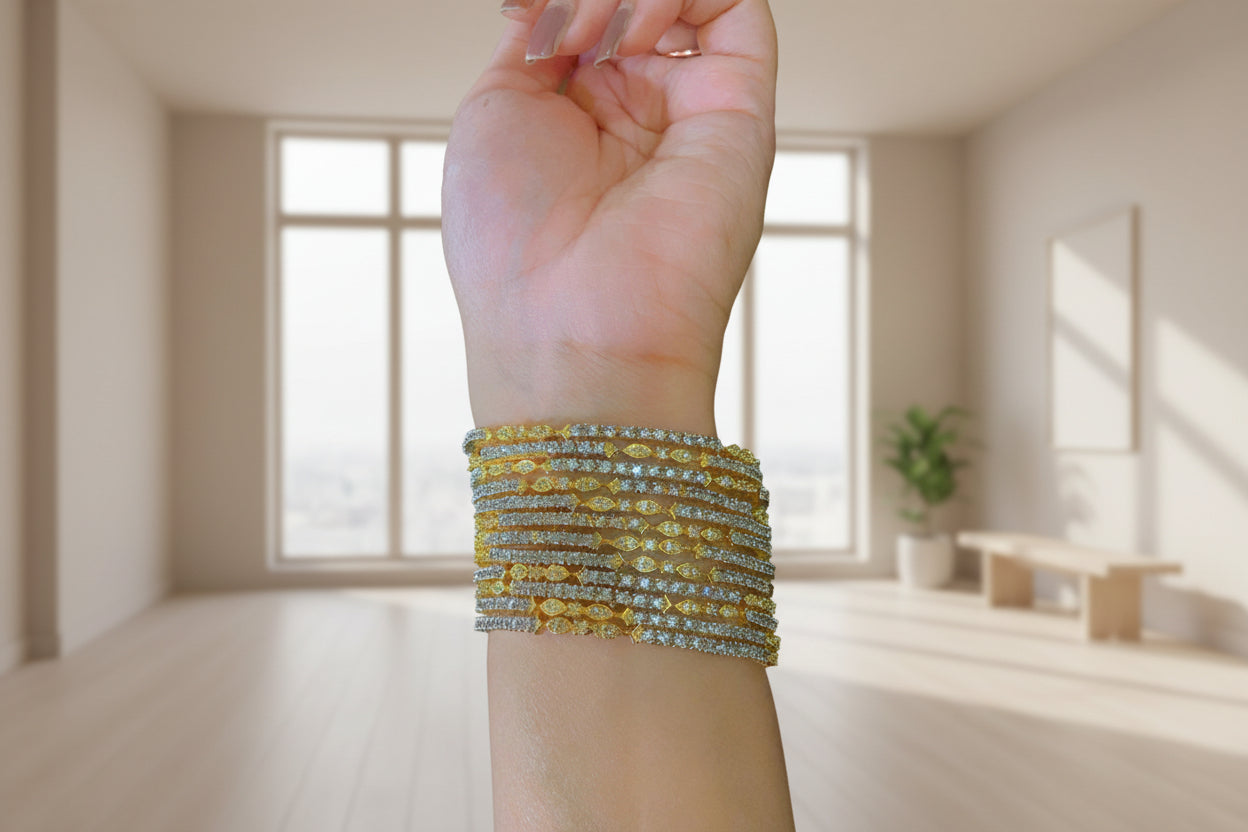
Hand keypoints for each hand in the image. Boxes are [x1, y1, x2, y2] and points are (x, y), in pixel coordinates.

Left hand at [442, 0, 777, 435]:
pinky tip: (632, 33)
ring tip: (591, 36)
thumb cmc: (513, 247)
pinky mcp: (741, 112)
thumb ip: (537, 39)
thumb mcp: (493, 113)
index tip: (521, 14)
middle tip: (559, 31)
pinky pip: (738, 8)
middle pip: (635, 2)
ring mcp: (692, 109)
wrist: (569, 325)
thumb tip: (558, 0)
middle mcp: (641, 111)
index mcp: (581, 116)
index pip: (588, 13)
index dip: (559, 1)